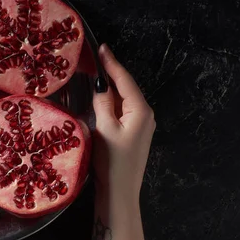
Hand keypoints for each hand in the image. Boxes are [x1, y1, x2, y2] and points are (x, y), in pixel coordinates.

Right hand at [92, 44, 155, 202]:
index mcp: (141, 110)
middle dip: (111, 73)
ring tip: (94, 73)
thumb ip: (103, 104)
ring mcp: (141, 124)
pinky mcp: (133, 133)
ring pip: (123, 99)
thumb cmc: (112, 161)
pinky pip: (122, 110)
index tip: (101, 47)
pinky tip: (100, 98)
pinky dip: (111, 101)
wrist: (120, 192)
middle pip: (126, 87)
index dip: (112, 63)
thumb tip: (101, 86)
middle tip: (95, 57)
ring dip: (110, 87)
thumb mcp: (103, 129)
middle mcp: (145, 114)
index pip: (125, 80)